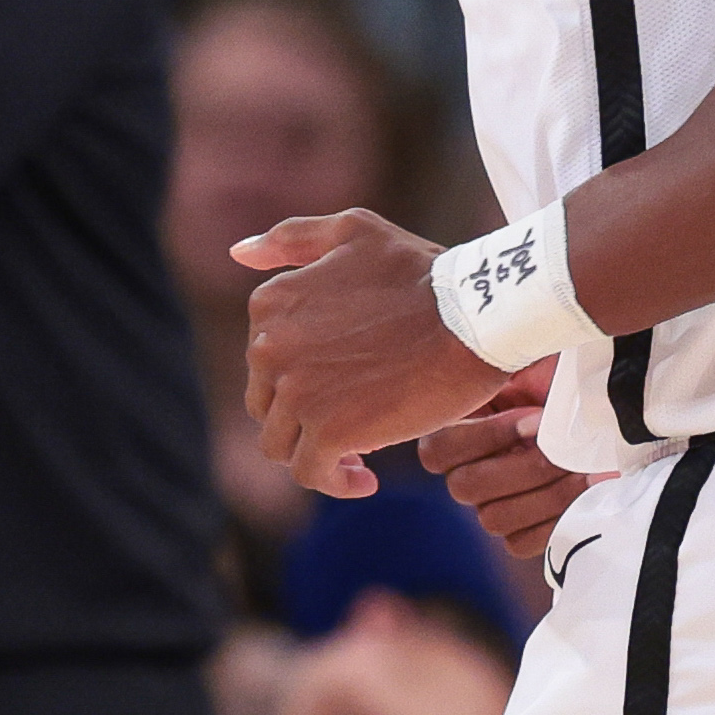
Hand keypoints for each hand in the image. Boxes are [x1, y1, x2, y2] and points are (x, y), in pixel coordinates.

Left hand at [237, 211, 505, 498]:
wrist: (475, 314)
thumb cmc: (424, 273)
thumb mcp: (354, 232)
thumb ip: (294, 239)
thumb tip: (239, 252)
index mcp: (271, 303)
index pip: (266, 363)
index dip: (303, 378)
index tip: (344, 383)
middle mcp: (270, 348)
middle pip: (269, 405)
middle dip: (305, 416)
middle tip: (355, 419)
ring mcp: (297, 392)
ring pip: (282, 445)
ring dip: (317, 453)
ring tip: (359, 452)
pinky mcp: (327, 432)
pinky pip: (312, 474)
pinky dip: (336, 482)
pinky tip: (366, 480)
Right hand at [417, 365, 593, 558]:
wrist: (601, 398)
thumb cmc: (559, 370)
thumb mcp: (528, 352)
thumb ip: (504, 355)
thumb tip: (500, 353)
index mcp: (452, 423)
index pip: (439, 450)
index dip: (488, 437)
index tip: (536, 417)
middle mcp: (464, 467)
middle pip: (466, 488)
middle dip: (523, 467)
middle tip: (565, 448)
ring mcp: (490, 501)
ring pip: (494, 518)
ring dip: (545, 495)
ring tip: (585, 471)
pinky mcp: (521, 529)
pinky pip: (521, 543)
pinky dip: (554, 520)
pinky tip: (585, 492)